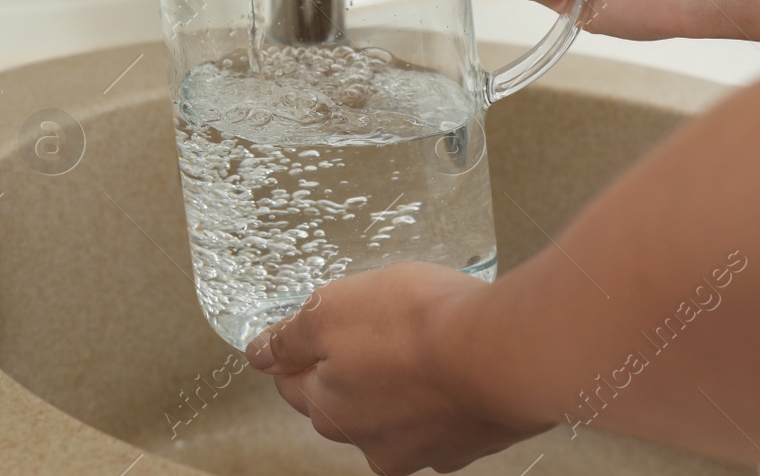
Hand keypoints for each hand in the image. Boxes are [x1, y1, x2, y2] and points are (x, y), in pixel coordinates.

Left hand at [245, 262, 543, 474]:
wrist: (502, 352)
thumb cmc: (417, 326)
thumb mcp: (331, 309)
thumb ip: (290, 336)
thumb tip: (257, 351)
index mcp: (330, 411)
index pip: (293, 383)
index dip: (298, 348)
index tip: (315, 325)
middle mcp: (372, 443)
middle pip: (346, 400)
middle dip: (353, 364)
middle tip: (376, 322)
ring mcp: (423, 449)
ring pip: (396, 411)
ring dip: (401, 380)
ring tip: (423, 337)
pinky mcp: (468, 442)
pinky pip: (444, 413)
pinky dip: (444, 392)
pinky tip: (455, 361)